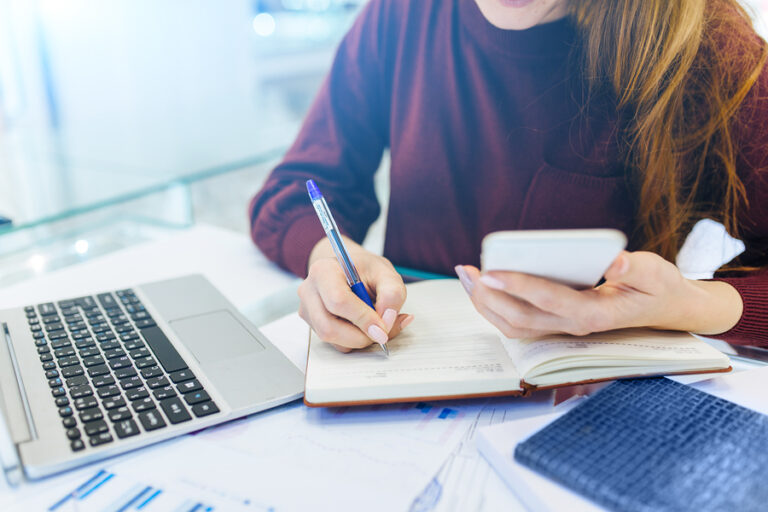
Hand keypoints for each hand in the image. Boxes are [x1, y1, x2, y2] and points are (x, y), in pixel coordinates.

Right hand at [298, 237, 412, 351]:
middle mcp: (309, 292)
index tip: (382, 327)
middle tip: (382, 330)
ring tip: (375, 324)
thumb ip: (392, 293)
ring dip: (359, 339)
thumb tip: (388, 319)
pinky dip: (354, 341)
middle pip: (329, 328)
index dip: (363, 319)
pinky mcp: (313, 325)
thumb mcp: (385, 272)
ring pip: (332, 339)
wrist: (348, 270)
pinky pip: (335, 343)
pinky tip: (364, 327)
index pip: (338, 302)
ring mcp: (308, 310)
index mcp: (324, 271)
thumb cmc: (364, 269)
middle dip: (361, 336)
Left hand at [455, 251, 742, 337]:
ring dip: (485, 302)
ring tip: (466, 275)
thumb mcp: (656, 272)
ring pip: (513, 325)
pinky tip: (479, 284)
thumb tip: (613, 260)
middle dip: (489, 295)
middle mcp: (573, 326)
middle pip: (521, 318)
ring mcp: (560, 329)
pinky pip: (515, 321)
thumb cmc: (655, 286)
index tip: (491, 272)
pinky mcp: (553, 324)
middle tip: (468, 270)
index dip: (519, 286)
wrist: (661, 309)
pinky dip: (493, 305)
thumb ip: (635, 267)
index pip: (549, 300)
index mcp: (595, 314)